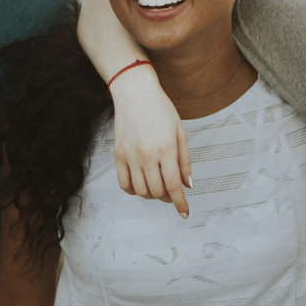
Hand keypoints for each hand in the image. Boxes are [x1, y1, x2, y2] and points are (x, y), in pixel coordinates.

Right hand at [110, 70, 191, 217]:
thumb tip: (188, 185)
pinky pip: (124, 184)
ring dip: (152, 195)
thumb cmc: (161, 110)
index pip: (174, 186)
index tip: (184, 212)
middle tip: (173, 194)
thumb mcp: (180, 132)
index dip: (180, 203)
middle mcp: (147, 155)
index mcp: (166, 149)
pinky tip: (142, 185)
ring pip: (141, 191)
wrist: (135, 93)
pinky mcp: (118, 155)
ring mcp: (130, 156)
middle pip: (157, 191)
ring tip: (158, 187)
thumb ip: (184, 161)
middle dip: (168, 198)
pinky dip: (134, 190)